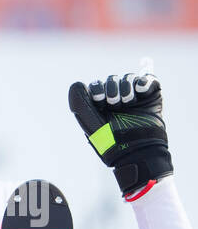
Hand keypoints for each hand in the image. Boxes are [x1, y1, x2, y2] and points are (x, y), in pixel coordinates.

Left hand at [68, 73, 171, 197]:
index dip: (98, 89)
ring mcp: (135, 98)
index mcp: (100, 106)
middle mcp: (116, 100)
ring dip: (127, 87)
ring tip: (129, 102)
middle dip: (113, 89)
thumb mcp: (90, 122)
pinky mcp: (151, 96)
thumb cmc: (111, 141)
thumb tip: (76, 83)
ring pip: (129, 78)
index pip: (96, 86)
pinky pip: (149, 80)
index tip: (101, 101)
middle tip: (116, 104)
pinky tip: (141, 92)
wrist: (137, 150)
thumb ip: (79, 103)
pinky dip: (144, 82)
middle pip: (112, 80)